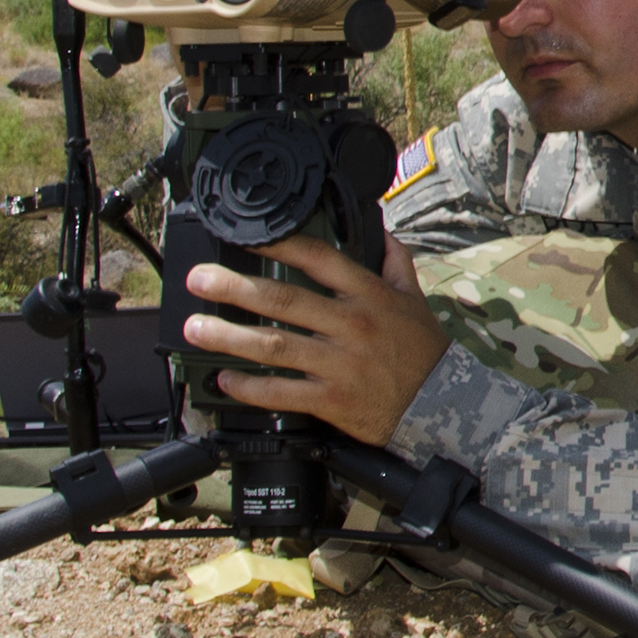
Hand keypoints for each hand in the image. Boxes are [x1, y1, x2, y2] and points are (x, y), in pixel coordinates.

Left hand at [179, 233, 447, 446]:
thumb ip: (395, 262)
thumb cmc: (424, 351)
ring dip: (229, 336)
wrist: (441, 406)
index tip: (247, 238)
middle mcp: (351, 326)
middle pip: (284, 300)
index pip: (319, 259)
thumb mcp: (415, 299)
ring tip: (196, 328)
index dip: (280, 244)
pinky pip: (282, 392)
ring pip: (274, 345)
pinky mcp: (332, 400)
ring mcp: (339, 364)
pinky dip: (250, 387)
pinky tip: (225, 378)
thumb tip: (381, 231)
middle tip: (199, 281)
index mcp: (369, 295)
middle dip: (235, 288)